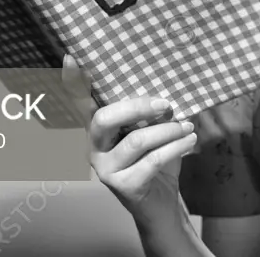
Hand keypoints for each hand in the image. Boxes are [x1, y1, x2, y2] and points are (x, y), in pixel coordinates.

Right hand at [62, 54, 196, 222]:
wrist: (161, 202)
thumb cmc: (155, 159)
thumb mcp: (151, 130)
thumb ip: (150, 110)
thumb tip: (170, 82)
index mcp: (98, 129)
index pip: (80, 103)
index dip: (73, 82)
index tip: (71, 57)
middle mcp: (94, 147)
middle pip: (104, 119)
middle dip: (138, 106)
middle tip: (167, 104)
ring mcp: (105, 169)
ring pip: (136, 140)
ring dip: (168, 130)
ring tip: (187, 126)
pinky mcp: (123, 186)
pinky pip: (152, 160)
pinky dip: (175, 147)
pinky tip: (189, 141)